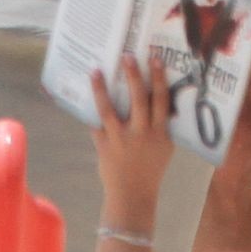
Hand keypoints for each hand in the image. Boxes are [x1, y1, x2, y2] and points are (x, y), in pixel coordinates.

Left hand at [90, 53, 174, 214]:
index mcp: (159, 132)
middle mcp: (141, 132)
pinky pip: (95, 124)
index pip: (160, 99)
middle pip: (137, 98)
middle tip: (127, 56)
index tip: (154, 59)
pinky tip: (85, 96)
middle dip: (133, 75)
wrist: (132, 195)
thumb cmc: (152, 168)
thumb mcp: (165, 147)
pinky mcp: (104, 146)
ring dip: (102, 88)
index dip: (158, 78)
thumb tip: (163, 100)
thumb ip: (164, 125)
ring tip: (96, 71)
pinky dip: (90, 111)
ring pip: (110, 109)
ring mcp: (120, 139)